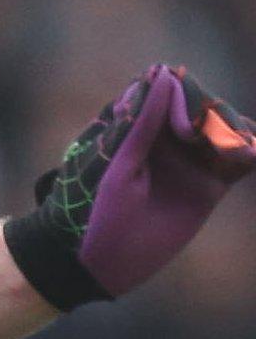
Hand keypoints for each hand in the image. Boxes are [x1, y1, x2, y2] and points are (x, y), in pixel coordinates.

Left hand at [5, 63, 255, 308]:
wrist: (103, 264)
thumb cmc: (97, 212)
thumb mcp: (121, 166)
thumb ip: (144, 124)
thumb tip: (164, 75)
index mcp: (138, 129)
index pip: (171, 91)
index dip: (183, 98)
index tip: (181, 130)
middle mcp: (166, 141)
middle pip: (203, 105)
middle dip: (212, 112)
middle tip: (201, 139)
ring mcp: (189, 163)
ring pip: (224, 129)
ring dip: (233, 129)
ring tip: (233, 151)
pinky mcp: (208, 187)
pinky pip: (236, 163)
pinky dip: (247, 153)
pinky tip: (247, 155)